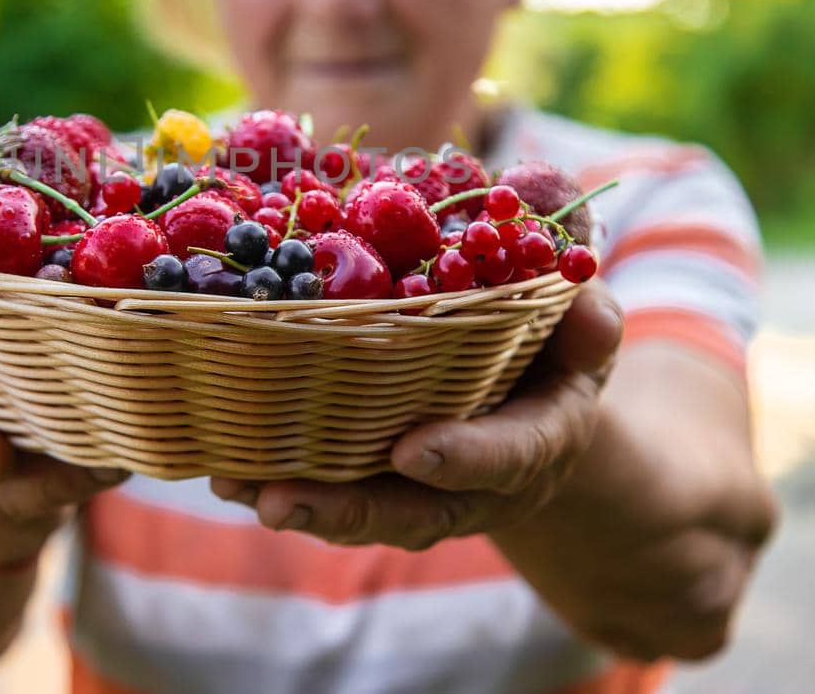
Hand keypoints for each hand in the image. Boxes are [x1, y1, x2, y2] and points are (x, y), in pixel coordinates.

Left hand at [209, 279, 623, 550]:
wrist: (534, 409)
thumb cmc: (557, 358)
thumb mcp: (585, 337)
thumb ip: (590, 326)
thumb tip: (587, 303)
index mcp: (536, 443)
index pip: (507, 456)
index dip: (463, 457)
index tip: (412, 451)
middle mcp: (473, 485)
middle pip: (410, 510)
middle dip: (344, 511)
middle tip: (280, 503)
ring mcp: (421, 491)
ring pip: (359, 509)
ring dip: (296, 503)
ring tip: (233, 484)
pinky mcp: (376, 482)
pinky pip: (329, 489)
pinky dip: (276, 481)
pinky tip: (224, 467)